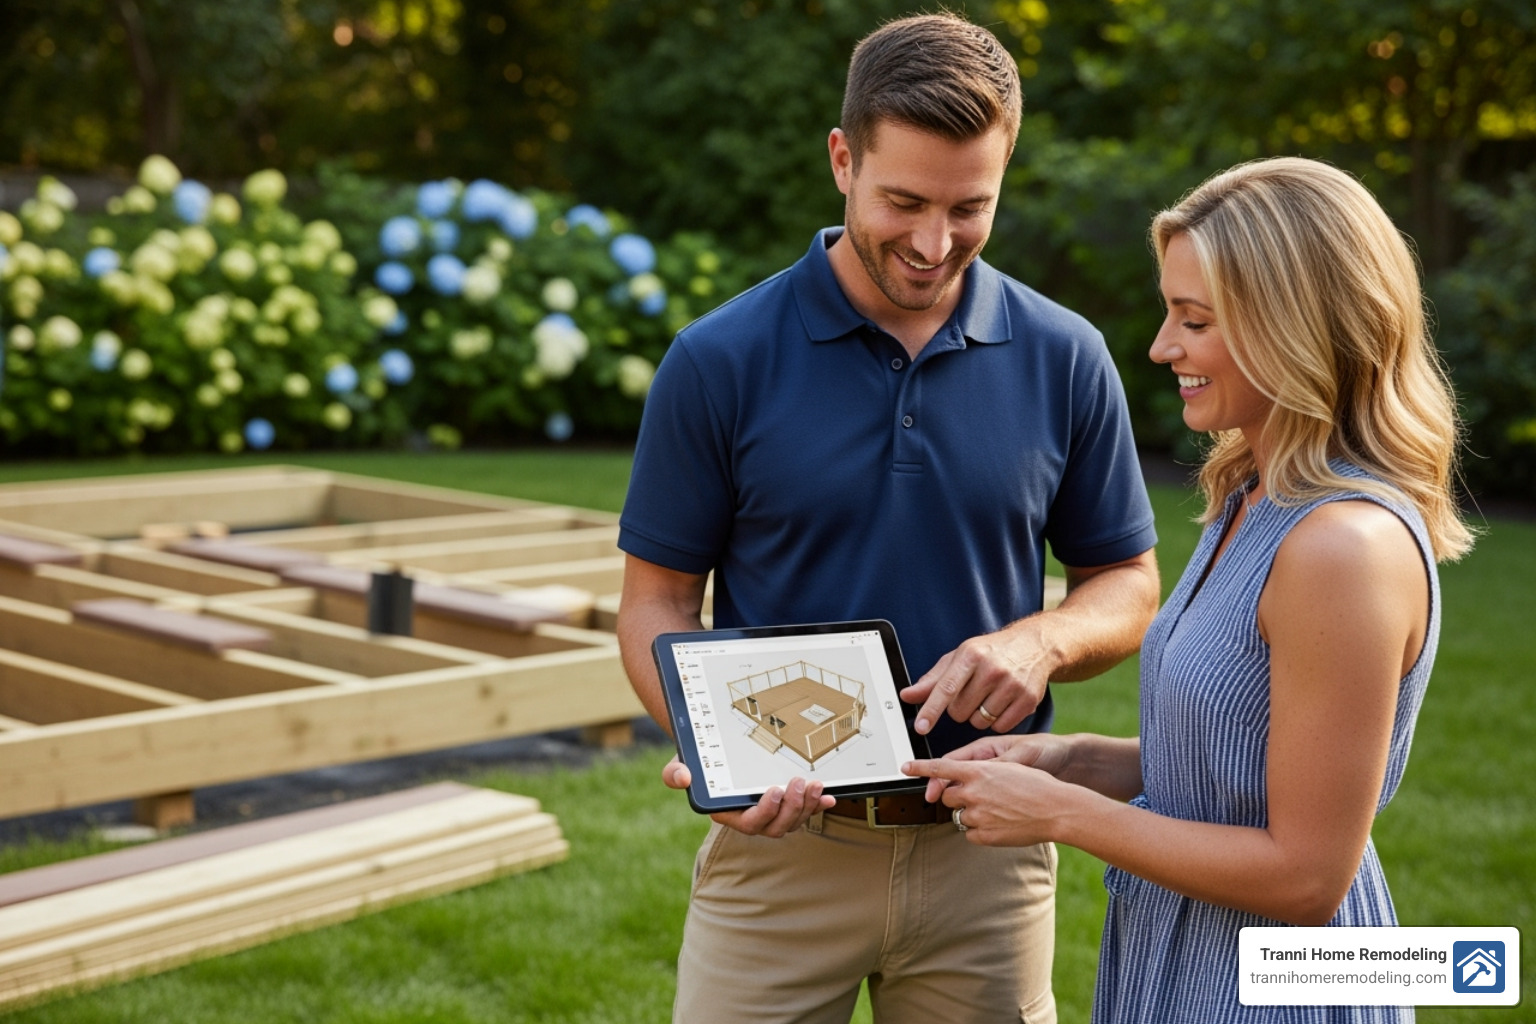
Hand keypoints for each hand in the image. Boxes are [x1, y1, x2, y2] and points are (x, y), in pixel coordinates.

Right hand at [661, 756, 833, 837]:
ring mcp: (769, 814)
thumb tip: (683, 778)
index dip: (764, 812)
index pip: (748, 824)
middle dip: (791, 808)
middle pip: (776, 827)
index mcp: (726, 814)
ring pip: (792, 821)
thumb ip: (674, 774)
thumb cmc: (696, 765)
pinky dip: (818, 806)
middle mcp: (750, 819)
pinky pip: (804, 812)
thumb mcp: (678, 766)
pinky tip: (829, 797)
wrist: (712, 757)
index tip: (773, 791)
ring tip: (815, 785)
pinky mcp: (784, 806)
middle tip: (798, 783)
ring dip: (807, 806)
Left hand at [900, 623, 1052, 734]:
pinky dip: (996, 722)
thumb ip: (933, 680)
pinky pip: (1000, 726)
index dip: (931, 710)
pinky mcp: (1028, 698)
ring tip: (987, 697)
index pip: (946, 687)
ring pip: (979, 722)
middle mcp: (992, 669)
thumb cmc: (991, 652)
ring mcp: (1012, 684)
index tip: (921, 727)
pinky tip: (1001, 704)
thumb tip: (906, 695)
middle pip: (960, 711)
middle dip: (959, 710)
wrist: (1033, 645)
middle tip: (969, 694)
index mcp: (970, 655)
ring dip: (978, 716)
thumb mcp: (959, 657)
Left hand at [901, 756, 1064, 845]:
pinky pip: (970, 833)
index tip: (906, 768)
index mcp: (979, 771)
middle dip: (956, 796)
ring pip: (959, 815)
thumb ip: (983, 773)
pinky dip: (980, 830)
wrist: (1056, 810)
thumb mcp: (1008, 768)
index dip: (920, 768)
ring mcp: (977, 815)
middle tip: (977, 797)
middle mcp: (973, 791)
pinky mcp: (983, 835)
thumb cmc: (1038, 786)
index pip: (940, 768)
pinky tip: (999, 824)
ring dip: (970, 813)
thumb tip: (969, 779)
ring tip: (996, 811)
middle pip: (947, 795)